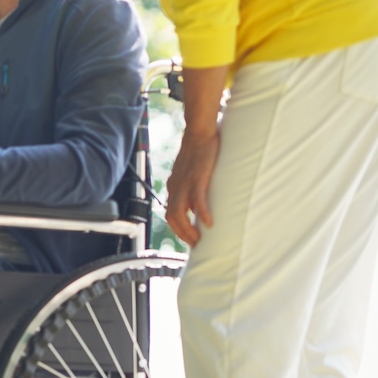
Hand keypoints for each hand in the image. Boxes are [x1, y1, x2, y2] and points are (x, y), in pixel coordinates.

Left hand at [165, 129, 218, 247]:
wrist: (199, 132)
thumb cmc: (199, 152)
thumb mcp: (191, 174)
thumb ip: (190, 190)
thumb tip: (195, 208)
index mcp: (173, 186)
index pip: (170, 213)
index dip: (177, 229)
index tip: (188, 239)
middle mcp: (175, 187)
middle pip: (172, 217)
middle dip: (182, 234)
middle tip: (195, 244)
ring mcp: (184, 183)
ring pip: (179, 213)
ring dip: (188, 229)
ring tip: (199, 239)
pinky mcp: (197, 177)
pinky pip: (197, 200)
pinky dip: (201, 213)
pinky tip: (208, 223)